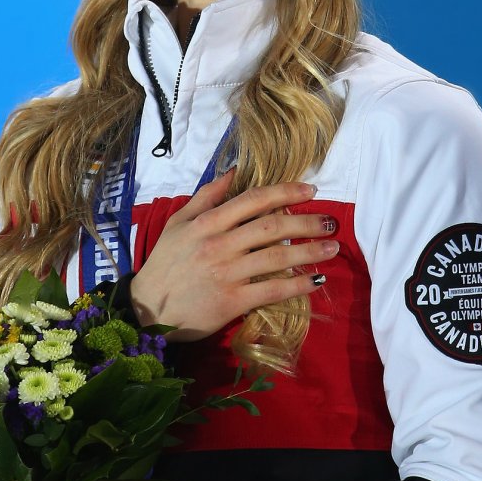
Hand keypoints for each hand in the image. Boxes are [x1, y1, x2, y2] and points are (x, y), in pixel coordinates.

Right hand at [127, 167, 335, 341]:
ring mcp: (227, 273)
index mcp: (207, 222)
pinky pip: (272, 290)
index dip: (285, 192)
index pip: (253, 200)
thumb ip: (206, 196)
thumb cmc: (165, 263)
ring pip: (277, 257)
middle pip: (272, 227)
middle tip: (332, 221)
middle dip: (307, 221)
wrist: (148, 308)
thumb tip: (234, 172)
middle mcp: (220, 244)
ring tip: (332, 247)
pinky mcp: (233, 301)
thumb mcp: (178, 223)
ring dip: (309, 251)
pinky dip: (297, 285)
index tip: (310, 190)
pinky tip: (315, 280)